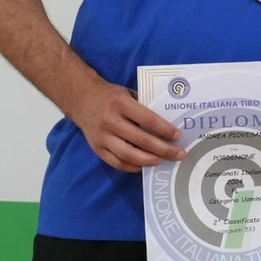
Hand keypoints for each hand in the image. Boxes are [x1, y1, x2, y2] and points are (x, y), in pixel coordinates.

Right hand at [67, 79, 186, 171]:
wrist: (81, 100)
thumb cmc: (111, 96)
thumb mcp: (129, 93)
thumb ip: (144, 107)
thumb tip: (168, 121)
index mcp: (121, 104)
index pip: (148, 120)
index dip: (165, 130)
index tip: (178, 136)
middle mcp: (110, 121)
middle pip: (141, 140)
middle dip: (163, 149)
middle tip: (179, 153)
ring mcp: (102, 137)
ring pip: (129, 155)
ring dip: (150, 161)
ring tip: (164, 160)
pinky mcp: (97, 149)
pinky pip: (117, 163)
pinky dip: (133, 166)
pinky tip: (145, 165)